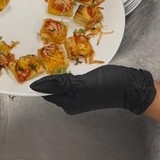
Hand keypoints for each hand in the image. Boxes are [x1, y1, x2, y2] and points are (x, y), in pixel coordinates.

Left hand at [31, 64, 156, 114]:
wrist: (130, 86)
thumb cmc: (108, 85)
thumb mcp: (83, 84)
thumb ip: (61, 85)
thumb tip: (38, 87)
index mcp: (68, 103)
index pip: (46, 91)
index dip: (37, 82)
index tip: (29, 68)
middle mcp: (71, 101)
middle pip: (53, 87)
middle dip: (46, 75)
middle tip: (39, 56)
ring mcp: (79, 94)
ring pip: (61, 82)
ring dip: (57, 72)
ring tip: (51, 57)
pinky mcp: (87, 86)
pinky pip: (71, 79)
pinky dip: (67, 72)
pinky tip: (68, 64)